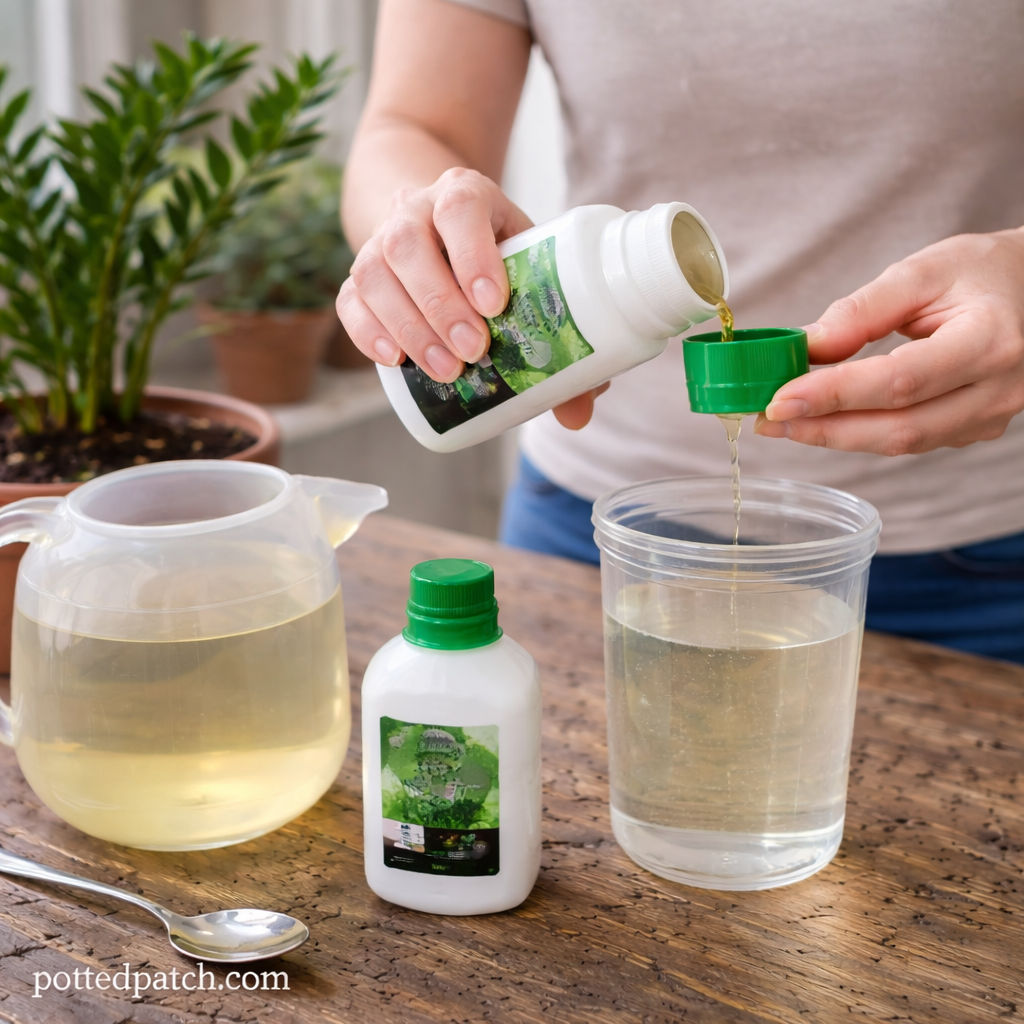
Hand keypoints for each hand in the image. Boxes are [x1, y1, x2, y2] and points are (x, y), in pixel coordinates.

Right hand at [337, 166, 609, 429]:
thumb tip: (577, 414)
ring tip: (443, 369)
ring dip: (407, 326)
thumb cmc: (496, 254)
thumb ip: (558, 333)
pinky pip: (350, 299)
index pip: (461, 209)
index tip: (493, 303)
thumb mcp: (530, 269)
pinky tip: (392, 361)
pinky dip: (366, 331)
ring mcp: (378, 240)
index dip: (473, 254)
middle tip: (471, 352)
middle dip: (440, 305)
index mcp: (465, 193)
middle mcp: (414, 208)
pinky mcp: (358, 276)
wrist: (439, 223)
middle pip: (409, 246)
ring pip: (373, 272)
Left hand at [754, 228, 1023, 454]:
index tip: (777, 399)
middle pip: (899, 428)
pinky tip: (824, 419)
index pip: (900, 382)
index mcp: (991, 340)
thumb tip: (804, 347)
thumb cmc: (986, 271)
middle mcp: (999, 390)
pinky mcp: (977, 429)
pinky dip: (862, 433)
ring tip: (784, 421)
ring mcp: (991, 417)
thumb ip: (863, 310)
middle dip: (824, 428)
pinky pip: (912, 440)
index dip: (834, 396)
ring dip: (836, 436)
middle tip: (768, 419)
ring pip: (903, 443)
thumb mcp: (925, 271)